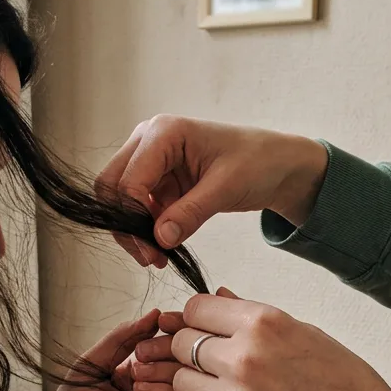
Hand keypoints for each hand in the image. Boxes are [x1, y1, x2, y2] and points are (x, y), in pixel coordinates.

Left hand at [29, 311, 189, 390]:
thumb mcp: (88, 369)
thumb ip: (118, 341)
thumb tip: (152, 314)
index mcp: (137, 372)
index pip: (166, 344)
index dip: (169, 329)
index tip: (163, 320)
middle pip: (183, 361)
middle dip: (170, 349)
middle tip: (146, 352)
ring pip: (190, 385)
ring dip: (170, 372)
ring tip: (140, 375)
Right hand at [96, 116, 328, 265]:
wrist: (277, 165)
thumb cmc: (258, 162)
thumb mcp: (226, 188)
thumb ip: (190, 213)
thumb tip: (159, 239)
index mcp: (163, 132)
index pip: (128, 180)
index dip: (133, 218)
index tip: (152, 249)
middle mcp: (149, 141)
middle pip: (112, 187)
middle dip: (125, 224)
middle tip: (149, 256)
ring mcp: (151, 161)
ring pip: (120, 200)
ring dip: (133, 230)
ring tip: (158, 257)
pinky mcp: (159, 180)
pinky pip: (139, 208)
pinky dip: (146, 229)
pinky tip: (164, 248)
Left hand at [132, 289, 390, 390]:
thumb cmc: (349, 388)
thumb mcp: (307, 335)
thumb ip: (255, 319)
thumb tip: (218, 297)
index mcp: (264, 324)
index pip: (196, 309)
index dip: (197, 321)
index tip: (205, 333)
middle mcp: (244, 358)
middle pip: (181, 344)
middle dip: (191, 353)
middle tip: (215, 368)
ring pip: (180, 383)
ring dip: (196, 388)